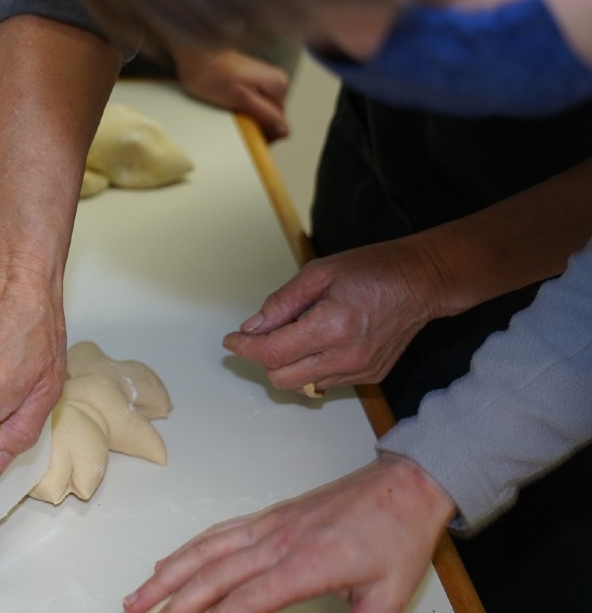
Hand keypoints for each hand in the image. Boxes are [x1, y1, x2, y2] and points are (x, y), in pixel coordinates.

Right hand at [124, 453, 454, 612]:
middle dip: (172, 600)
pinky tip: (168, 562)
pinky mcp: (269, 514)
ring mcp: (270, 524)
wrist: (405, 486)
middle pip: (213, 574)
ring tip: (137, 597)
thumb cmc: (398, 536)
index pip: (248, 598)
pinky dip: (187, 548)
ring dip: (167, 574)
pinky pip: (218, 532)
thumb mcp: (389, 596)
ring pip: (205, 549)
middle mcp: (279, 541)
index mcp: (308, 563)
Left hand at [171, 47, 288, 141]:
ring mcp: (265, 80)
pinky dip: (243, 109)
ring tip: (230, 113)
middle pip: (272, 117)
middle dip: (255, 125)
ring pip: (262, 111)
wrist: (195, 55)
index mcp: (279, 86)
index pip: (280, 124)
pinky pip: (253, 103)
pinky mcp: (253, 81)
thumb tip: (285, 130)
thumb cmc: (213, 75)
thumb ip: (265, 114)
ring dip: (248, 117)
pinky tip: (230, 107)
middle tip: (234, 124)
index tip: (246, 137)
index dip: (263, 135)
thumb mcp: (241, 99)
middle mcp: (277, 81)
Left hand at [223, 238, 448, 392]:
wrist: (423, 282)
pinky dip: (313, 366)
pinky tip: (321, 342)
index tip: (231, 341)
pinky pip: (326, 381)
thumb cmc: (373, 270)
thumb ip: (281, 303)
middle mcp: (347, 356)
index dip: (245, 349)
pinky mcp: (371, 376)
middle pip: (282, 377)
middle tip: (264, 334)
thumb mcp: (319, 273)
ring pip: (303, 384)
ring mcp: (361, 370)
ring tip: (299, 332)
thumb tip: (252, 328)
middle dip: (265, 358)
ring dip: (289, 364)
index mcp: (332, 326)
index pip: (273, 353)